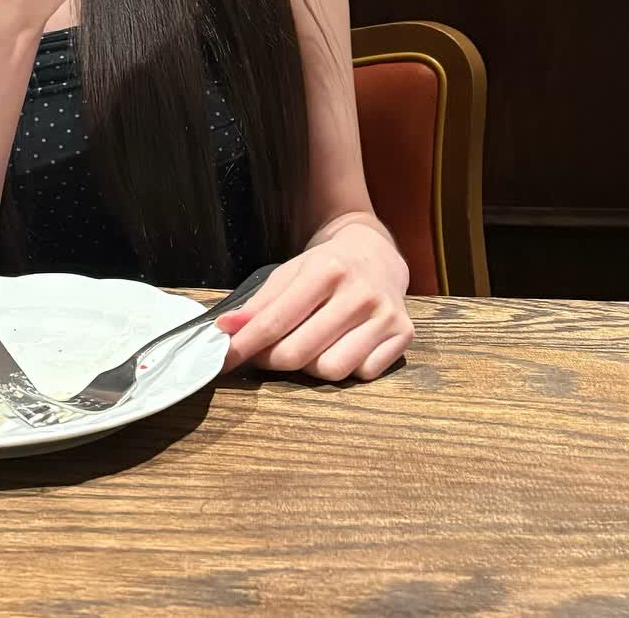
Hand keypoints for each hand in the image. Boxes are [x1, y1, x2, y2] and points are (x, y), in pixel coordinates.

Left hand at [214, 225, 413, 381]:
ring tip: (306, 347)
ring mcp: (385, 316)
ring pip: (332, 370)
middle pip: (301, 352)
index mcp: (327, 270)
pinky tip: (339, 347)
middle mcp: (359, 293)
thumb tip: (226, 328)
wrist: (377, 253)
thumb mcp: (291, 272)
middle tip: (262, 355)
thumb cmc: (328, 266)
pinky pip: (362, 374)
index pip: (277, 321)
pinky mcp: (404, 334)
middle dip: (272, 360)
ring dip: (309, 368)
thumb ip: (259, 302)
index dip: (246, 345)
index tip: (224, 359)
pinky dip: (345, 369)